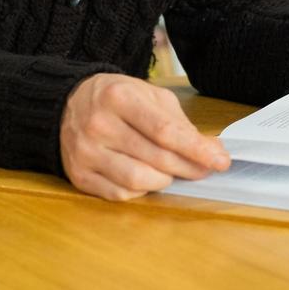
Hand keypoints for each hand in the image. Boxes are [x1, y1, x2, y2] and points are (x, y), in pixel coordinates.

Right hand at [60, 73, 230, 200]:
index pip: (165, 131)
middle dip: (187, 167)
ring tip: (172, 172)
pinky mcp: (78, 175)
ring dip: (164, 181)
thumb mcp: (149, 96)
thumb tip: (212, 151)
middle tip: (204, 169)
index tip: (220, 160)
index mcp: (119, 97)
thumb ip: (180, 123)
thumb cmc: (117, 98)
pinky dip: (141, 190)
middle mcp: (98, 125)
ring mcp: (85, 152)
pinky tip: (146, 177)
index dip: (196, 149)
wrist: (68, 103)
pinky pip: (120, 193)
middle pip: (155, 157)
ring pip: (138, 180)